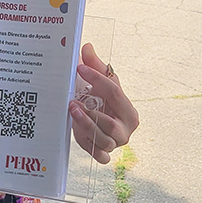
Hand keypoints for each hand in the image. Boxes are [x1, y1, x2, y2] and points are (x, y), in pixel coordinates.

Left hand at [69, 42, 138, 164]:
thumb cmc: (102, 99)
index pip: (114, 92)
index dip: (96, 79)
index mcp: (129, 111)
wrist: (98, 118)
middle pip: (110, 123)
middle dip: (90, 112)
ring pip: (103, 140)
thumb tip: (87, 47)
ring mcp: (115, 143)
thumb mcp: (100, 81)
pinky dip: (88, 146)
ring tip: (72, 111)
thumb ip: (94, 64)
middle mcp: (125, 129)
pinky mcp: (104, 154)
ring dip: (85, 126)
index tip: (79, 69)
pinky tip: (76, 132)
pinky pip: (98, 155)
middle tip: (73, 101)